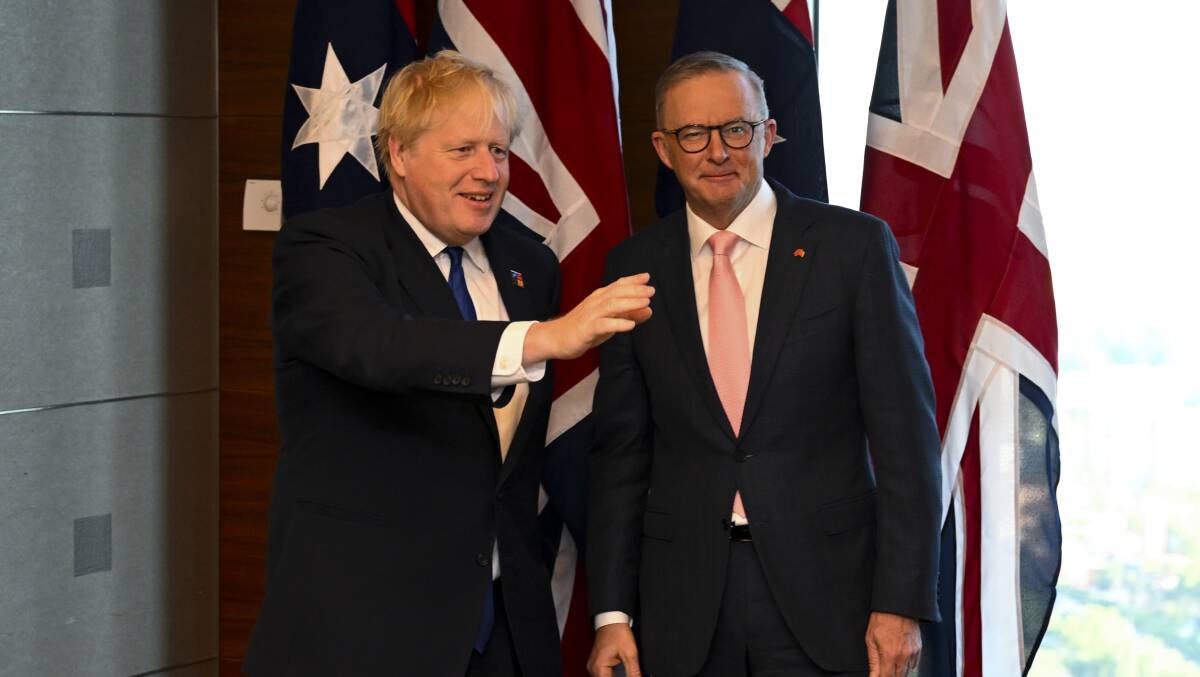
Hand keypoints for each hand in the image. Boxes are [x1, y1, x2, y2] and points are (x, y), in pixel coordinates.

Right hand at [523, 273, 653, 362]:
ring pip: (612, 305)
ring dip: (630, 303)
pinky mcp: (587, 329)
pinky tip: (630, 325)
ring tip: (645, 303)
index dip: (632, 280)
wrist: (555, 338)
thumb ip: (629, 315)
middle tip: (651, 290)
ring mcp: (590, 315)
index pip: (618, 285)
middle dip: (635, 290)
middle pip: (616, 292)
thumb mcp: (609, 321)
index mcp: (600, 298)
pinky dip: (617, 323)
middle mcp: (595, 302)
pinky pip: (604, 325)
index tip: (647, 277)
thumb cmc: (583, 328)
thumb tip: (649, 310)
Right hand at [587, 622, 641, 676]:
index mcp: (599, 667)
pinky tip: (620, 674)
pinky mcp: (596, 663)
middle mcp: (593, 668)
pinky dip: (611, 676)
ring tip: (625, 673)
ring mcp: (593, 665)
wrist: (611, 620)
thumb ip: (634, 672)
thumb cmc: (618, 632)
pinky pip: (603, 674)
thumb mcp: (630, 653)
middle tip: (629, 675)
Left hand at [866, 612, 920, 676]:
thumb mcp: (870, 640)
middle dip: (890, 676)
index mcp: (890, 654)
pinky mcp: (918, 648)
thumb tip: (873, 675)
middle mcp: (903, 655)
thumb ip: (873, 661)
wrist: (897, 606)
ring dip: (898, 672)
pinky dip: (907, 665)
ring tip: (891, 665)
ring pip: (907, 672)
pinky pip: (914, 664)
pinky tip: (900, 660)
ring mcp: (913, 652)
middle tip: (884, 671)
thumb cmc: (882, 619)